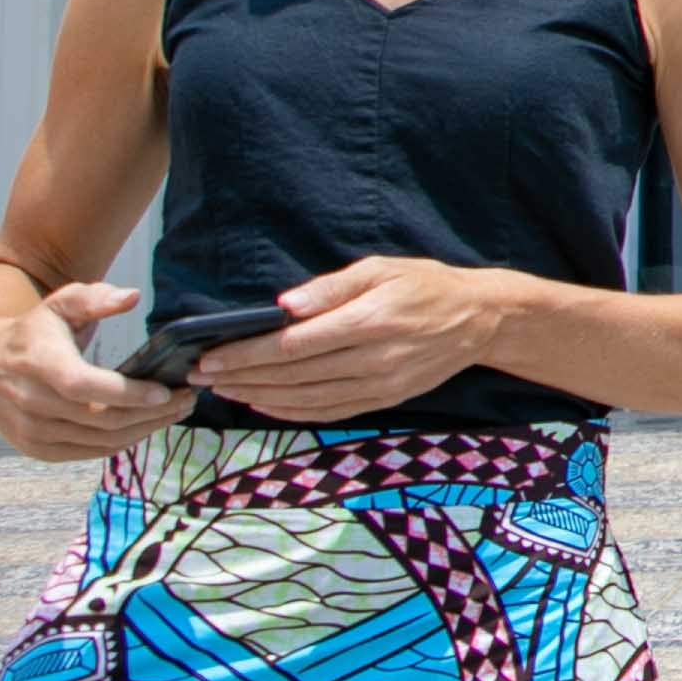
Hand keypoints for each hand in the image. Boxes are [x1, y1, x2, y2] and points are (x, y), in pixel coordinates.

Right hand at [0, 280, 192, 462]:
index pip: (84, 386)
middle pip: (101, 419)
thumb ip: (95, 298)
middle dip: (151, 413)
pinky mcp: (37, 449)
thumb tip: (130, 297)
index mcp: (38, 364)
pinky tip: (146, 426)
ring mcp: (32, 431)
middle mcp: (31, 402)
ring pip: (100, 441)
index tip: (166, 391)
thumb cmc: (32, 332)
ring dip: (144, 430)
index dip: (126, 393)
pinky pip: (89, 452)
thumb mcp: (59, 304)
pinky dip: (122, 443)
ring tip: (175, 413)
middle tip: (187, 400)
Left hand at [194, 256, 522, 421]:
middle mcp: (373, 359)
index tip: (211, 357)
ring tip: (224, 391)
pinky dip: (292, 412)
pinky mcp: (385, 400)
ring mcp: (380, 385)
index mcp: (370, 321)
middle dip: (242, 377)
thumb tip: (284, 306)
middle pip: (293, 376)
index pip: (294, 345)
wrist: (479, 319)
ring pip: (307, 399)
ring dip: (259, 398)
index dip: (248, 354)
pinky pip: (330, 412)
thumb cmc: (425, 284)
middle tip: (202, 377)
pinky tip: (265, 405)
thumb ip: (332, 287)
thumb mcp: (382, 268)